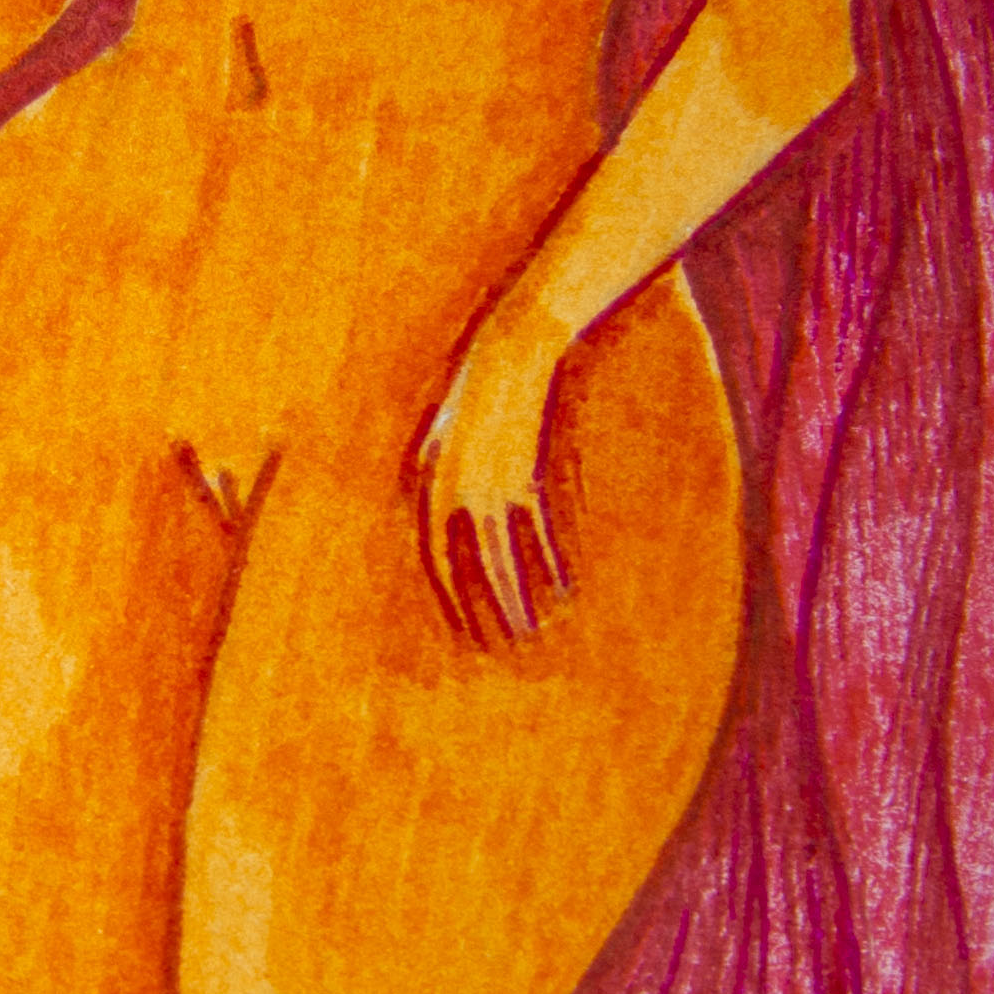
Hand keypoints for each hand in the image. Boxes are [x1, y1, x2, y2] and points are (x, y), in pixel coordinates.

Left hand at [415, 301, 573, 644]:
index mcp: (428, 477)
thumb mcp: (451, 434)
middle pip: (461, 564)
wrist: (518, 344)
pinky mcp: (526, 472)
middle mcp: (451, 485)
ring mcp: (488, 479)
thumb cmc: (485, 389)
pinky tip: (565, 592)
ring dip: (514, 600)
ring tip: (529, 635)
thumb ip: (445, 479)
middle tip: (496, 649)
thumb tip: (451, 527)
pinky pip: (536, 532)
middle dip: (479, 610)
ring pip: (497, 556)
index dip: (449, 596)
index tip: (467, 630)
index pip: (432, 554)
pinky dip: (549, 564)